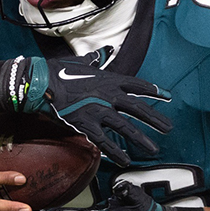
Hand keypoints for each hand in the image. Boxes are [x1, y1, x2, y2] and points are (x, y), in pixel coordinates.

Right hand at [7, 52, 171, 165]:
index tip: (167, 96)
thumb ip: (97, 58)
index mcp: (109, 79)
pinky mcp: (86, 124)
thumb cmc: (59, 70)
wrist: (41, 83)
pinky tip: (125, 160)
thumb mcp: (82, 61)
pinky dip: (115, 152)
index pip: (138, 85)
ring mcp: (98, 111)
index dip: (154, 91)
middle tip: (168, 128)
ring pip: (125, 127)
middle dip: (155, 119)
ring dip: (141, 139)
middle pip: (137, 109)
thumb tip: (106, 50)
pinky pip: (104, 141)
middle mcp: (108, 96)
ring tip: (153, 149)